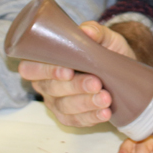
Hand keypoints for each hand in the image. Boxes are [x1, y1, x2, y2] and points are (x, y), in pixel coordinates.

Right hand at [18, 21, 135, 126]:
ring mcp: (56, 102)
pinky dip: (91, 117)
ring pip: (64, 106)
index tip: (68, 71)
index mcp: (45, 60)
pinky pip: (76, 121)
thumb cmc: (105, 51)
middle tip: (96, 83)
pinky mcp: (70, 117)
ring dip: (86, 103)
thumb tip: (87, 31)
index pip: (30, 68)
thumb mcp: (105, 38)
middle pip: (50, 88)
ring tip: (106, 98)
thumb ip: (96, 32)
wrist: (122, 70)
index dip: (45, 71)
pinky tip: (105, 112)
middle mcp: (46, 83)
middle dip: (74, 87)